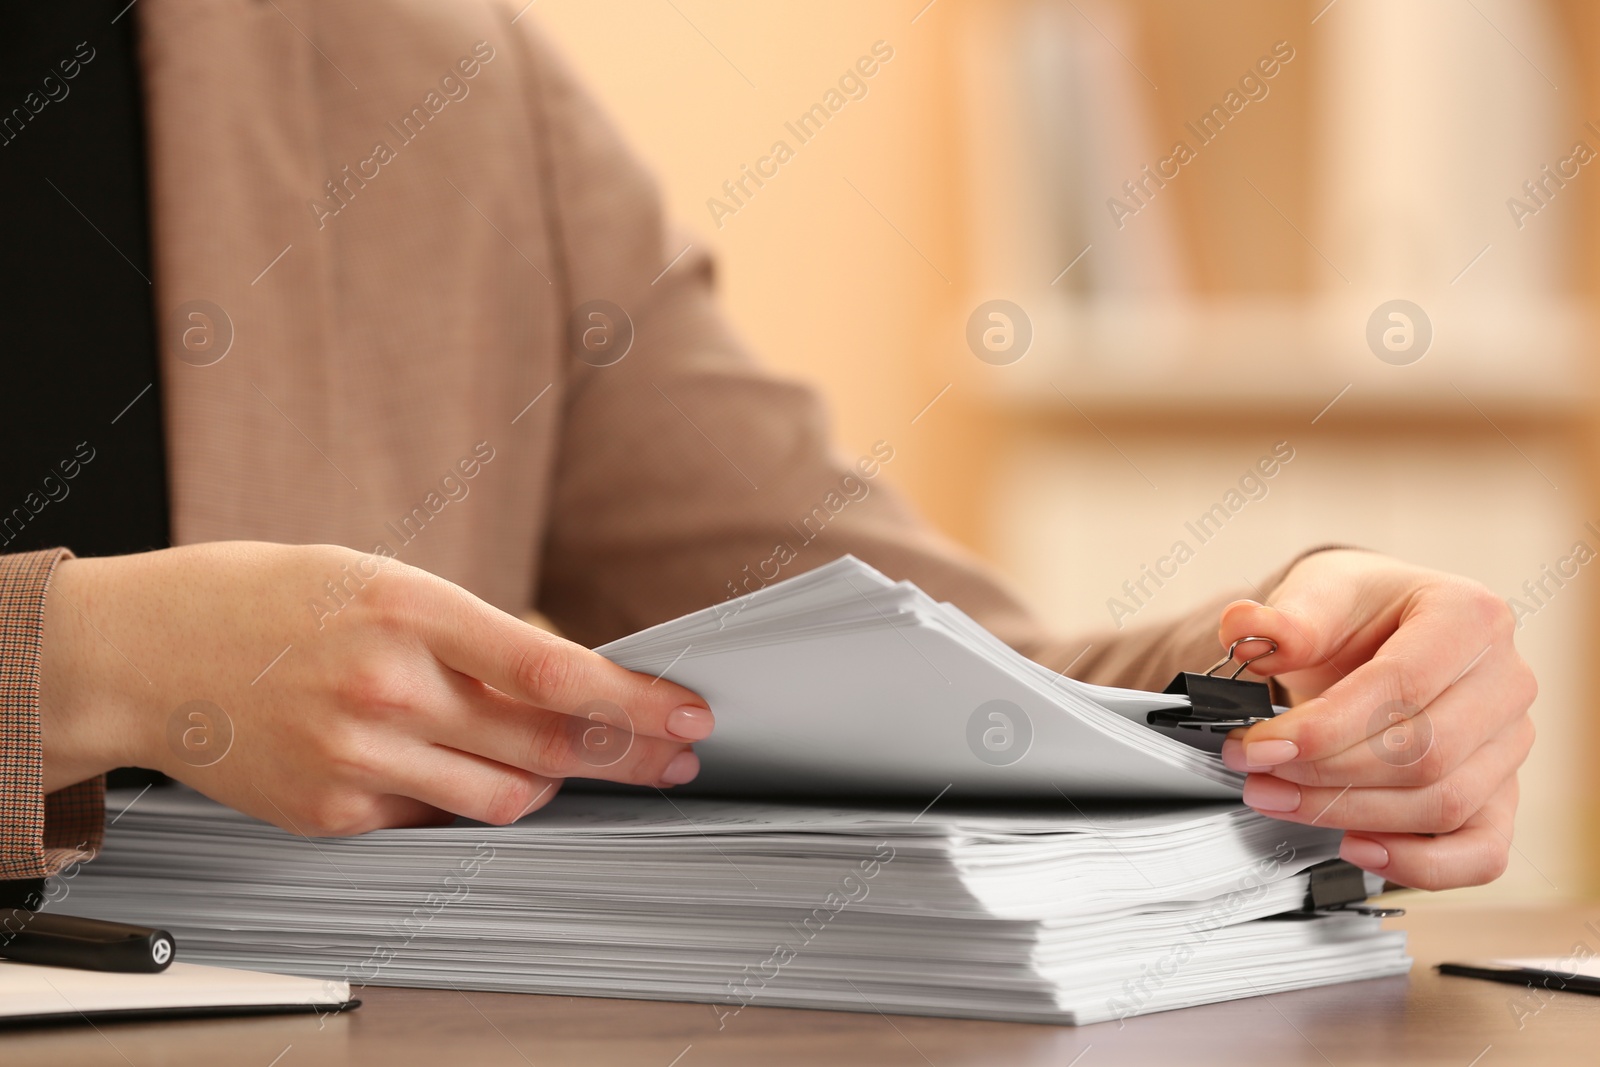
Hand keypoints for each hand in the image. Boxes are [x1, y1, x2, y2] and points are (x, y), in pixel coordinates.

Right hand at [38, 542, 713, 834]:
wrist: (138, 653)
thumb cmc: (263, 600)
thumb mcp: (376, 579)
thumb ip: (470, 634)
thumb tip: (568, 678)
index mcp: (406, 607)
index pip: (555, 673)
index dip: (636, 701)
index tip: (687, 713)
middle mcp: (387, 688)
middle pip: (548, 743)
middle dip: (630, 753)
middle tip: (675, 754)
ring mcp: (357, 759)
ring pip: (505, 797)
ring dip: (553, 781)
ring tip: (570, 761)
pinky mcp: (332, 813)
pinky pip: (436, 820)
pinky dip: (465, 796)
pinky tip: (460, 768)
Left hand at [1216, 549, 1535, 889]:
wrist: (1379, 632)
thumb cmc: (1360, 611)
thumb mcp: (1319, 592)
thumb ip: (1287, 618)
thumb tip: (1248, 629)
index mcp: (1471, 617)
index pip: (1401, 686)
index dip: (1322, 728)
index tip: (1257, 746)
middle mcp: (1506, 681)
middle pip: (1423, 754)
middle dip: (1326, 775)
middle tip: (1257, 775)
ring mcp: (1509, 744)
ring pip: (1443, 805)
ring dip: (1349, 816)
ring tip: (1279, 800)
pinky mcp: (1501, 795)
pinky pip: (1481, 853)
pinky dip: (1419, 864)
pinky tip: (1356, 848)